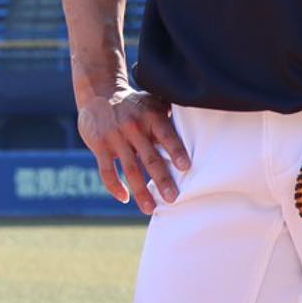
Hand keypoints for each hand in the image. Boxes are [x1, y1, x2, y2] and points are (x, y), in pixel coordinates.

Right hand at [77, 88, 189, 214]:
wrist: (98, 93)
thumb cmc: (135, 104)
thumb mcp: (153, 103)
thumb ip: (172, 115)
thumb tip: (202, 124)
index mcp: (151, 117)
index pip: (166, 135)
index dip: (175, 150)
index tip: (186, 167)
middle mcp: (133, 127)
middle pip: (149, 157)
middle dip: (162, 179)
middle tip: (173, 199)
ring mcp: (115, 137)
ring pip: (130, 169)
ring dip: (140, 191)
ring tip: (150, 209)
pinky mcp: (99, 146)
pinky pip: (107, 171)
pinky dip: (114, 186)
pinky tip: (124, 198)